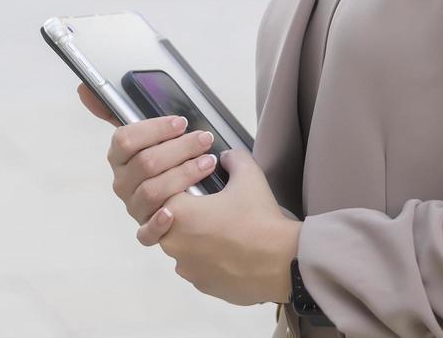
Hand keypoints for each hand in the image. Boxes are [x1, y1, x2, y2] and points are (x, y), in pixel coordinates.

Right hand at [76, 83, 217, 246]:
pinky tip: (174, 213)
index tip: (181, 122)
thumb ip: (120, 112)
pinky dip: (160, 223)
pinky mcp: (147, 231)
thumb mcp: (150, 134)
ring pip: (153, 191)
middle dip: (179, 148)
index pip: (124, 140)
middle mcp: (124, 183)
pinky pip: (146, 234)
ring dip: (183, 175)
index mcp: (121, 158)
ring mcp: (135, 208)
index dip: (154, 129)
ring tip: (208, 163)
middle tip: (205, 139)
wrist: (193, 201)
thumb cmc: (168, 161)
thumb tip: (84, 88)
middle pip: (145, 163)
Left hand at [159, 149, 300, 305]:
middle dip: (185, 212)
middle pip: (167, 221)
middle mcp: (173, 243)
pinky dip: (207, 257)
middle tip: (210, 206)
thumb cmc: (259, 219)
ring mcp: (185, 267)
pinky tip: (230, 249)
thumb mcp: (249, 175)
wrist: (281, 262)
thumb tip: (226, 157)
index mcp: (178, 213)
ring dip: (195, 237)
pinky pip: (196, 266)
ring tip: (223, 229)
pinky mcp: (200, 285)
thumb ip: (232, 158)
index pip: (162, 191)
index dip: (181, 185)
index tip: (198, 184)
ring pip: (181, 246)